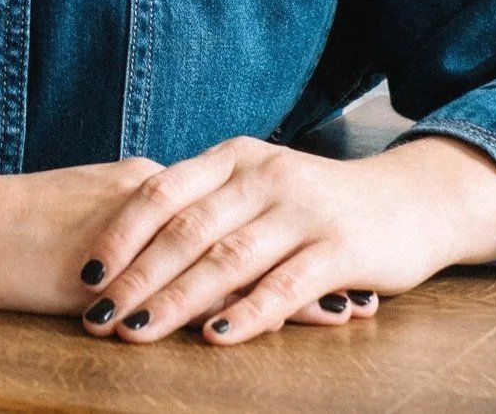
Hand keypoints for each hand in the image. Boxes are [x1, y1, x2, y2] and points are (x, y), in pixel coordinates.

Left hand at [74, 133, 495, 344]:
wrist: (411, 200)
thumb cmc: (319, 203)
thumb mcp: (259, 186)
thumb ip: (206, 205)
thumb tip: (130, 241)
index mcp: (234, 157)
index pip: (162, 192)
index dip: (119, 233)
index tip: (84, 274)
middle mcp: (263, 176)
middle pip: (186, 231)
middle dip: (136, 278)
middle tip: (96, 317)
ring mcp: (302, 210)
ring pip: (226, 260)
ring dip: (176, 301)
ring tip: (137, 333)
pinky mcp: (338, 248)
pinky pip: (283, 285)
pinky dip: (246, 313)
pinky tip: (216, 337)